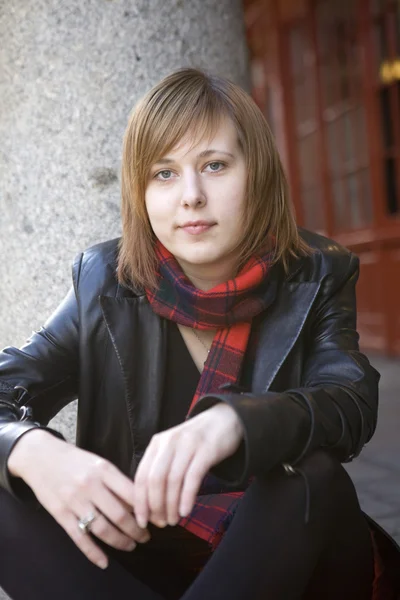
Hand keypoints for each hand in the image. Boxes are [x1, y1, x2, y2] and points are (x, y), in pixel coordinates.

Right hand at [8, 430, 150, 568]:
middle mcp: (91, 485)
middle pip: (120, 515)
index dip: (147, 509)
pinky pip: (80, 538)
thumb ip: (116, 481)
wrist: (41, 456)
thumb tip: (138, 502)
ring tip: (131, 545)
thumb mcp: (98, 462)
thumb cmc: (75, 459)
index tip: (156, 518)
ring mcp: (75, 501)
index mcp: (104, 470)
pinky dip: (93, 553)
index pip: (132, 493)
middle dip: (137, 530)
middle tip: (146, 537)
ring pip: (103, 529)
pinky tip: (104, 562)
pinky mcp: (61, 514)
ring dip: (120, 541)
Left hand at [132, 403, 243, 528]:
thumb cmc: (197, 441)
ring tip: (173, 520)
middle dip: (155, 506)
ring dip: (171, 505)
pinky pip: (193, 477)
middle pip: (155, 480)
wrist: (225, 419)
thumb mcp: (174, 449)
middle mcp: (170, 442)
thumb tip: (149, 504)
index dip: (140, 501)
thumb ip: (161, 468)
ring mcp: (188, 445)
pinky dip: (187, 497)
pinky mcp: (207, 450)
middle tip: (160, 523)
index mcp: (157, 443)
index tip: (141, 521)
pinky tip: (186, 511)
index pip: (141, 476)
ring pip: (173, 480)